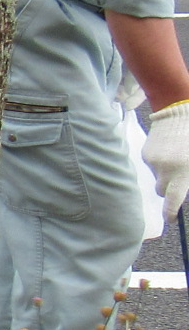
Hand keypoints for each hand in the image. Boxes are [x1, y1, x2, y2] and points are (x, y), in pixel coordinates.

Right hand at [143, 102, 188, 221]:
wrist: (180, 110)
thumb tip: (184, 191)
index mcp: (182, 173)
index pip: (173, 200)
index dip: (171, 212)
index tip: (172, 219)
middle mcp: (165, 170)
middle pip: (161, 190)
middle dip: (168, 188)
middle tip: (178, 179)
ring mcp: (153, 162)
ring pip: (157, 176)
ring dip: (165, 172)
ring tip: (176, 157)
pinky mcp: (146, 153)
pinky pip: (152, 164)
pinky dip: (159, 161)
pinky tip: (168, 149)